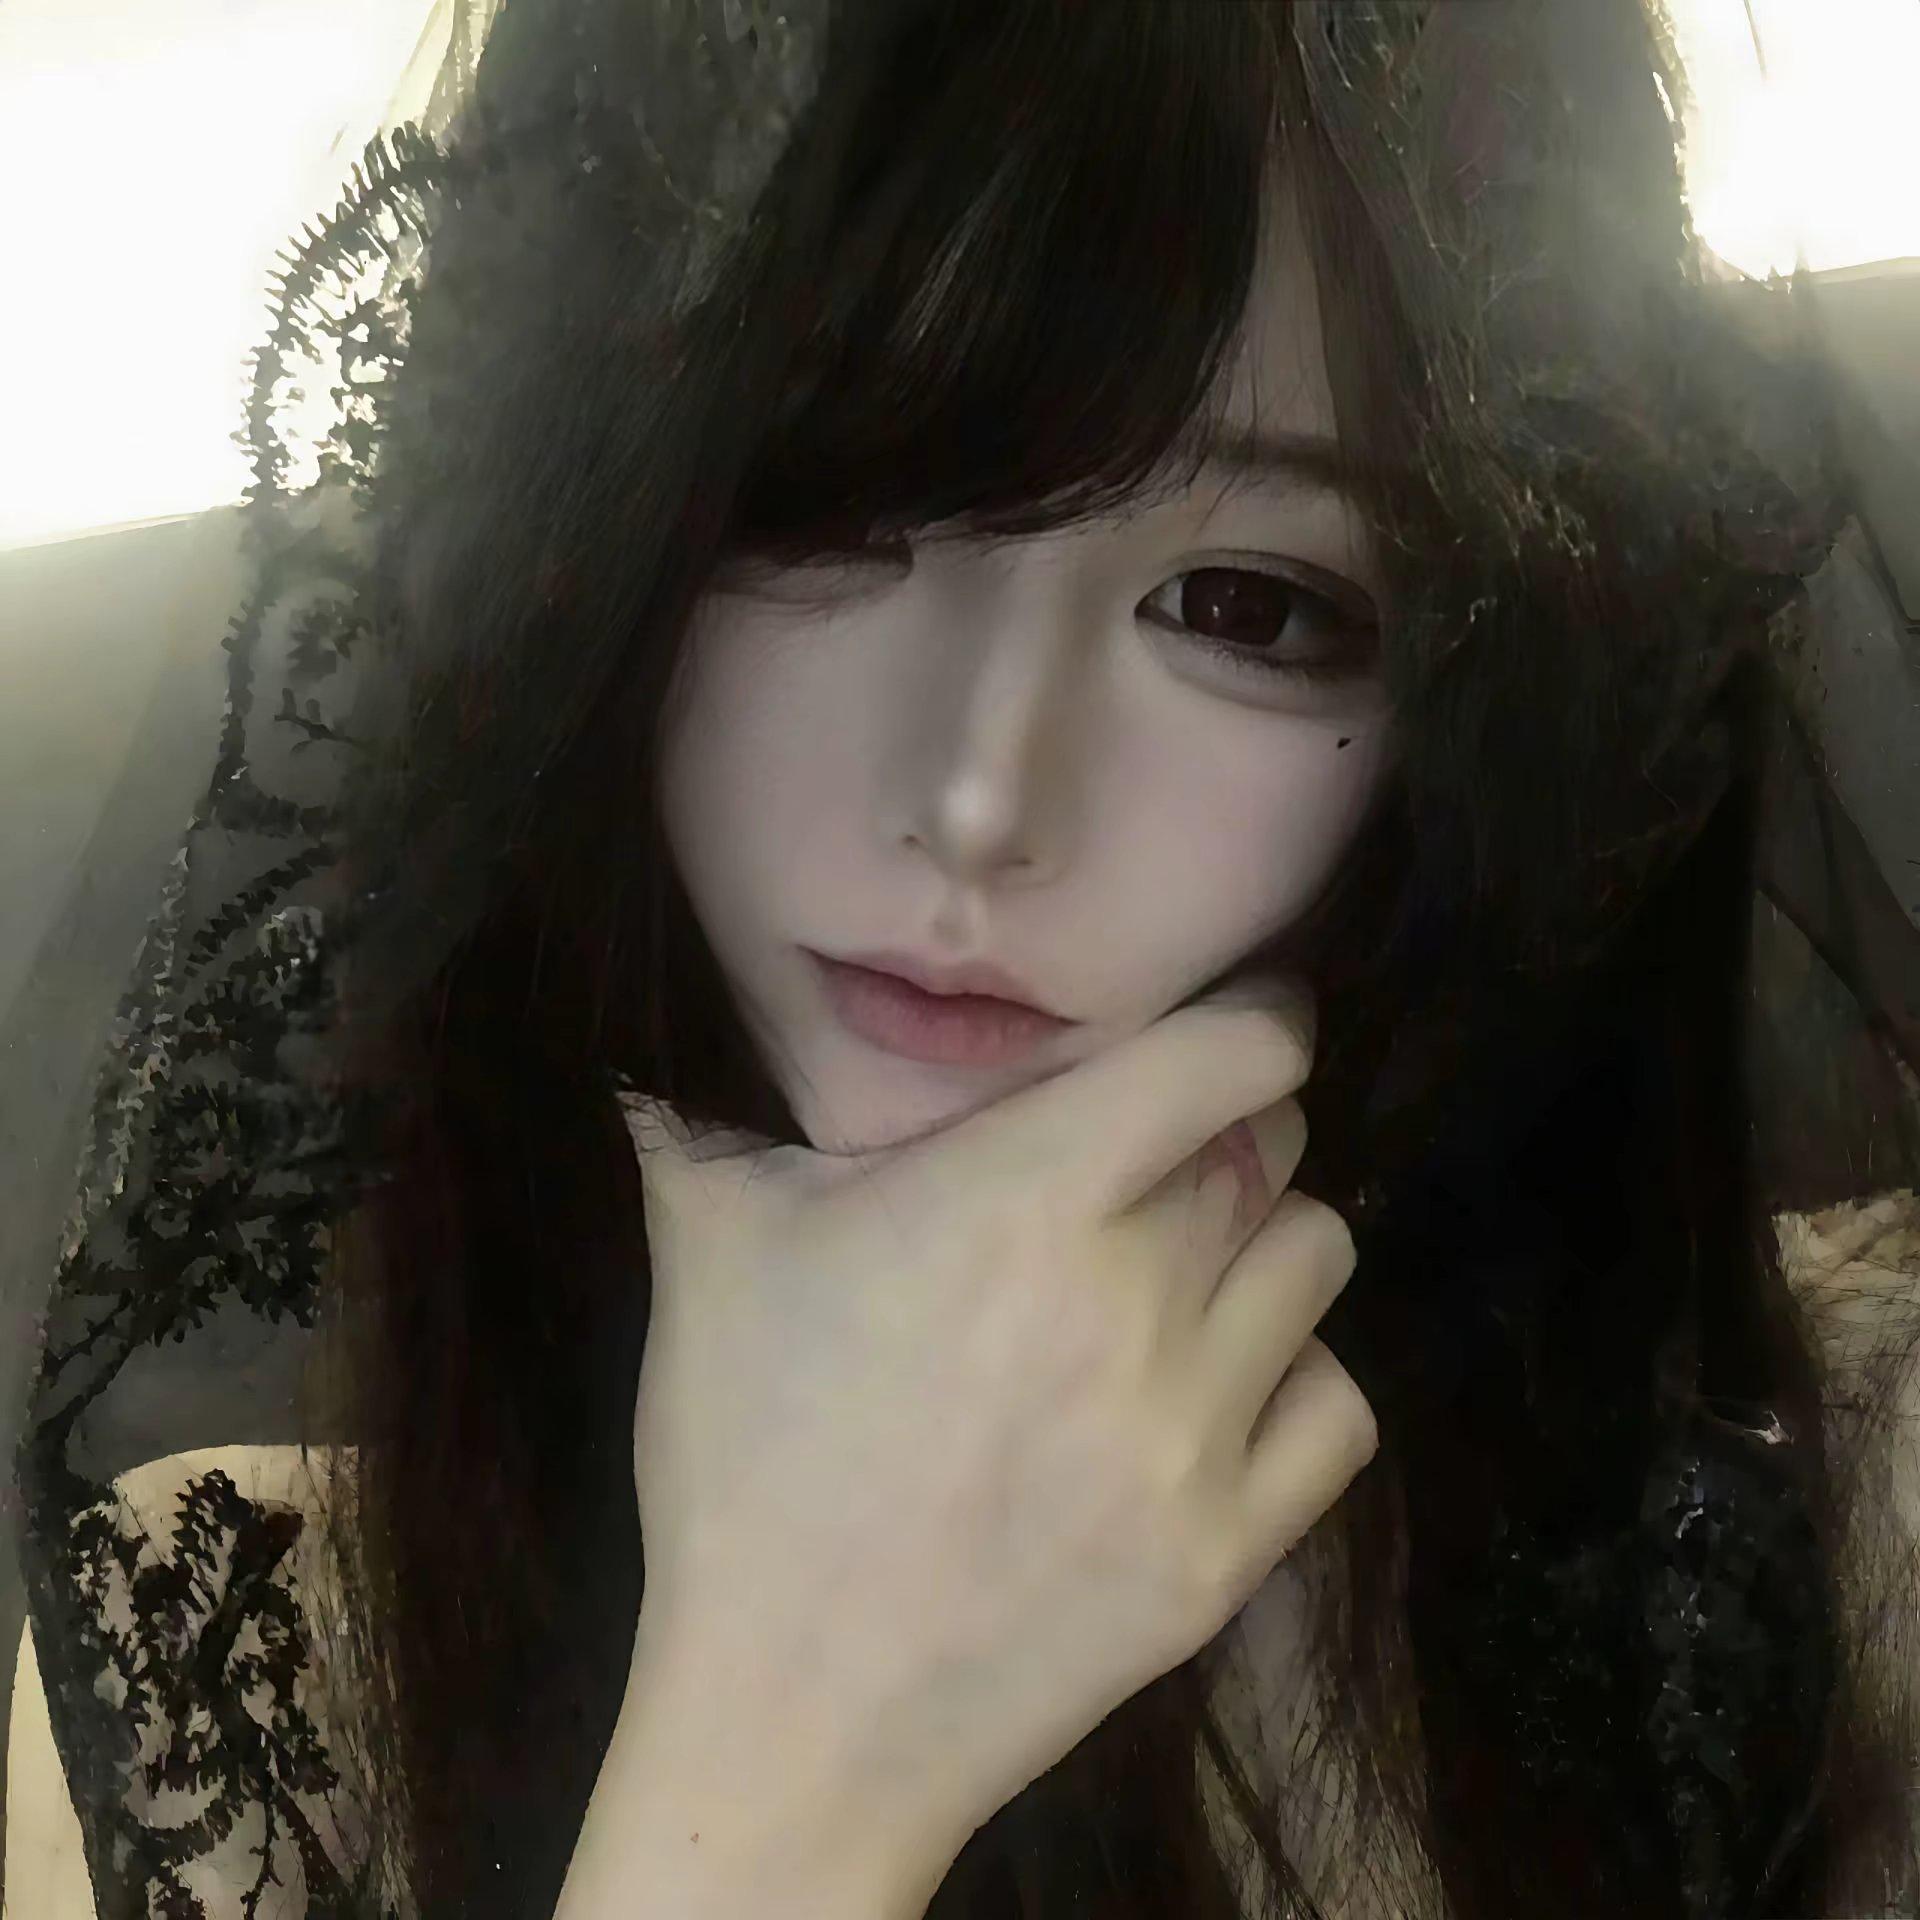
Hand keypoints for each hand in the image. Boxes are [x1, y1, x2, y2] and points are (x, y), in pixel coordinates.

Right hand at [618, 985, 1376, 1878]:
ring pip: (1317, 1260)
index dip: (1255, 1019)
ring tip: (1179, 1279)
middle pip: (1275, 1149)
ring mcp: (1197, 1431)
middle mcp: (1137, 1296)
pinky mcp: (1230, 1549)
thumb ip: (704, 1117)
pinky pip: (1340, 1406)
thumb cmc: (745, 1463)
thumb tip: (645, 1036)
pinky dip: (1296, 1379)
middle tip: (1159, 1165)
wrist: (790, 1716)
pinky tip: (1215, 1393)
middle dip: (1230, 1133)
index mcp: (1024, 1197)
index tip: (1240, 1024)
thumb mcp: (708, 1253)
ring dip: (1260, 1248)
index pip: (1230, 1053)